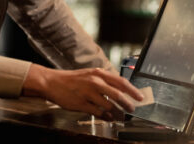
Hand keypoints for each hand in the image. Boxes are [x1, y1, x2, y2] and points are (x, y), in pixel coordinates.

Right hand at [22, 64, 143, 119]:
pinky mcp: (81, 104)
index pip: (121, 82)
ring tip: (120, 116)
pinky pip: (98, 113)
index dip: (133, 90)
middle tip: (132, 109)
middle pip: (118, 95)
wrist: (53, 82)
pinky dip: (106, 117)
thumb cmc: (73, 79)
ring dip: (117, 113)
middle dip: (128, 104)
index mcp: (99, 73)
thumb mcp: (90, 74)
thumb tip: (120, 91)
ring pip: (109, 106)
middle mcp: (95, 82)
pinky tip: (109, 118)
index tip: (140, 97)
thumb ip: (104, 81)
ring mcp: (88, 93)